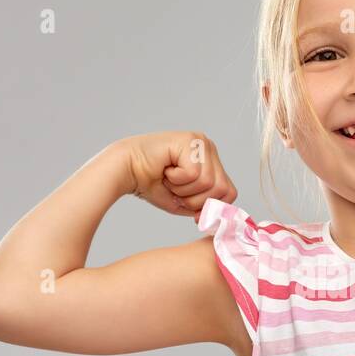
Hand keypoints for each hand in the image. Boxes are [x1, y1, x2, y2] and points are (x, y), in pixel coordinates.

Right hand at [118, 130, 238, 221]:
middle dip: (196, 200)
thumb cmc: (152, 185)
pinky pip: (194, 174)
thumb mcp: (186, 201)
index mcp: (211, 161)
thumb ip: (206, 206)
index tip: (187, 204)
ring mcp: (201, 142)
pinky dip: (176, 179)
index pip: (229, 192)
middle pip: (222, 189)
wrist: (125, 170)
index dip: (210, 206)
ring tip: (169, 179)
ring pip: (209, 182)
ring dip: (184, 190)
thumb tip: (220, 214)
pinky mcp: (190, 141)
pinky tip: (165, 170)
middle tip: (174, 189)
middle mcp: (208, 148)